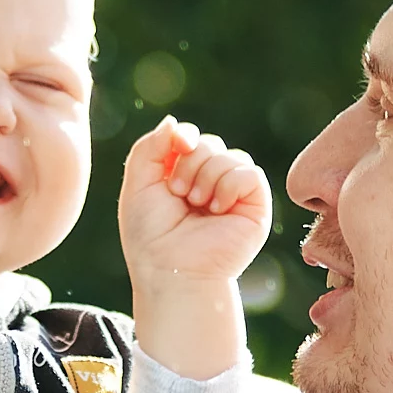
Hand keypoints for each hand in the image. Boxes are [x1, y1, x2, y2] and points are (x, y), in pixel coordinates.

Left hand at [120, 117, 268, 380]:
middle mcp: (210, 183)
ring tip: (196, 204)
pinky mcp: (255, 206)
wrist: (171, 270)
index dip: (182, 138)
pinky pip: (250, 173)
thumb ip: (151, 146)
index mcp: (183, 176)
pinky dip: (229, 185)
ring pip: (230, 155)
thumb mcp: (138, 183)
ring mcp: (234, 194)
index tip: (174, 153)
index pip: (190, 137)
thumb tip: (175, 122)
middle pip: (209, 143)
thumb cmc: (151, 234)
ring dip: (207, 177)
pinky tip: (217, 208)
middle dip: (190, 163)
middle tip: (178, 194)